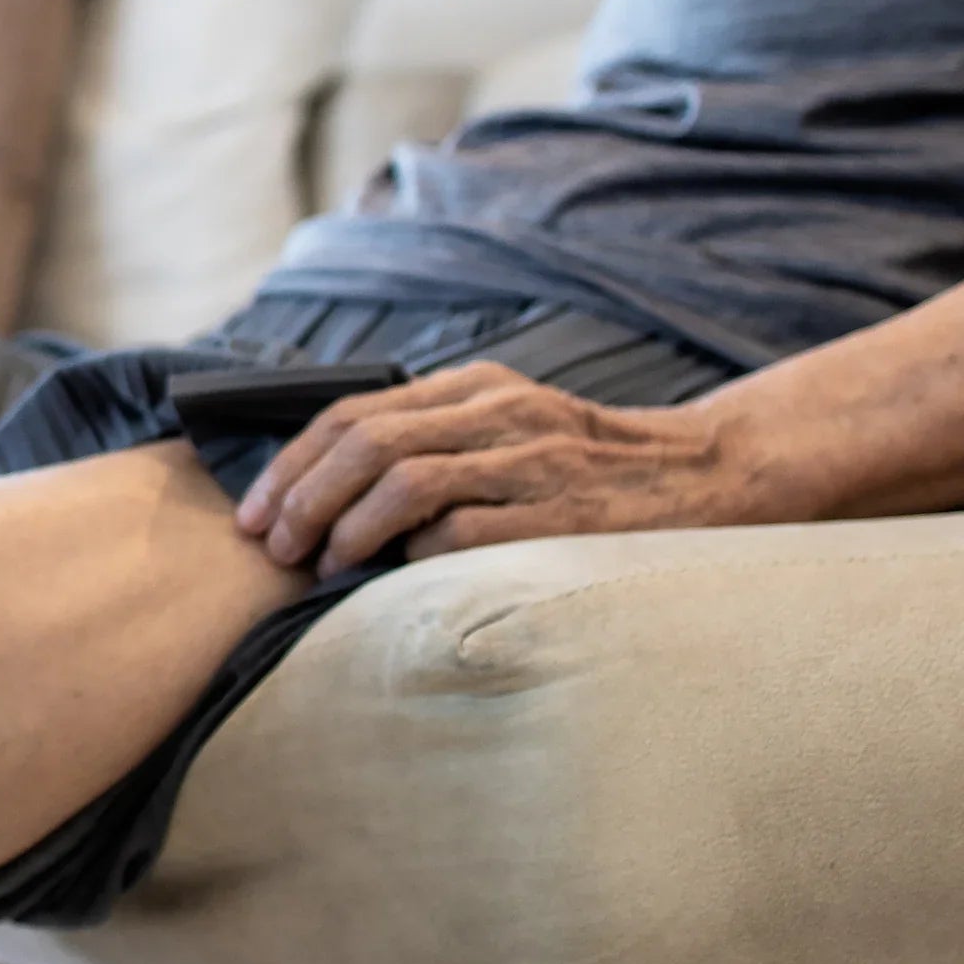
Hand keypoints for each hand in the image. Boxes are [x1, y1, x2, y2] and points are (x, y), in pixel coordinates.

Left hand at [234, 362, 770, 573]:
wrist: (709, 472)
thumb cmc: (590, 464)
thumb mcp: (510, 425)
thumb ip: (435, 439)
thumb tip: (327, 487)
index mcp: (476, 387)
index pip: (352, 413)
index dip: (290, 465)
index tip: (255, 514)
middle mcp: (500, 413)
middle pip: (365, 442)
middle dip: (302, 497)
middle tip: (274, 546)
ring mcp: (534, 460)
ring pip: (406, 479)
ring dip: (346, 527)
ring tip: (320, 565)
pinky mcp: (564, 513)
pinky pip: (465, 532)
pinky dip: (415, 554)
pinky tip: (394, 577)